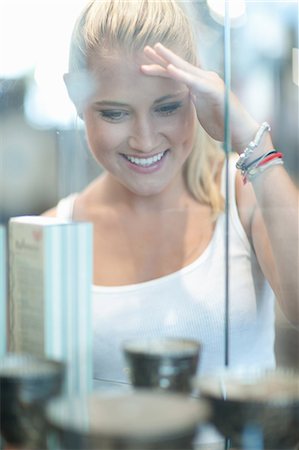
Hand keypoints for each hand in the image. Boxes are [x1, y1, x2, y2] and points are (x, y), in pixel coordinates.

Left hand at [141, 43, 258, 152]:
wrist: (241, 134)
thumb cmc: (223, 125)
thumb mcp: (202, 111)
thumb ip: (194, 100)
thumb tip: (186, 96)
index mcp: (200, 85)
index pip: (178, 73)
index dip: (161, 68)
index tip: (144, 64)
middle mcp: (206, 80)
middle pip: (180, 66)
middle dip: (162, 58)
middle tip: (145, 49)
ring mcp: (211, 83)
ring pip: (186, 69)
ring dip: (170, 60)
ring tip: (156, 50)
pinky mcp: (215, 90)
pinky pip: (195, 81)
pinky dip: (182, 75)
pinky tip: (170, 69)